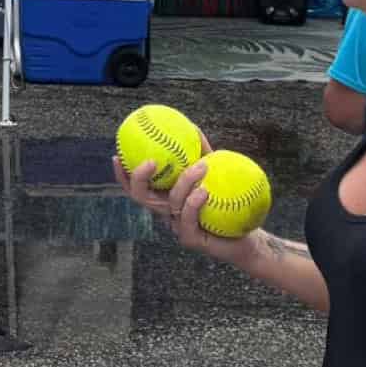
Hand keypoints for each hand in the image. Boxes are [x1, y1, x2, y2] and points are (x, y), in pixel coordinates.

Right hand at [111, 148, 260, 269]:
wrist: (247, 236)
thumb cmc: (229, 204)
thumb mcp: (216, 174)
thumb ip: (202, 153)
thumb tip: (192, 127)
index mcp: (165, 198)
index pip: (137, 187)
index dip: (123, 174)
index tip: (117, 153)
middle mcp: (166, 213)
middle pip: (141, 197)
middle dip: (139, 178)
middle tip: (151, 160)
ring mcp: (177, 227)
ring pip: (170, 203)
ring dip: (184, 181)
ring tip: (201, 166)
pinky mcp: (191, 240)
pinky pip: (188, 220)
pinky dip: (194, 203)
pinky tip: (204, 191)